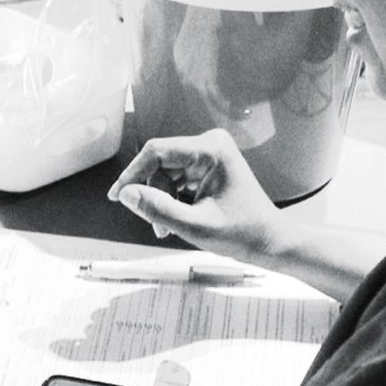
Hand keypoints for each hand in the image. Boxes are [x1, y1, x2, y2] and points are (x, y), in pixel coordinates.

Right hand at [106, 128, 283, 259]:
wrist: (269, 241)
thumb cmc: (243, 233)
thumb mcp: (195, 226)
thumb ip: (158, 209)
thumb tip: (126, 194)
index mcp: (212, 149)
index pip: (157, 152)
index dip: (132, 174)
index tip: (117, 196)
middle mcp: (210, 144)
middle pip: (159, 164)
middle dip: (153, 195)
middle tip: (157, 227)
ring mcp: (209, 154)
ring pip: (164, 173)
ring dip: (161, 201)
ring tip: (168, 228)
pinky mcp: (206, 166)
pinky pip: (175, 178)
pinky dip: (171, 200)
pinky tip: (178, 218)